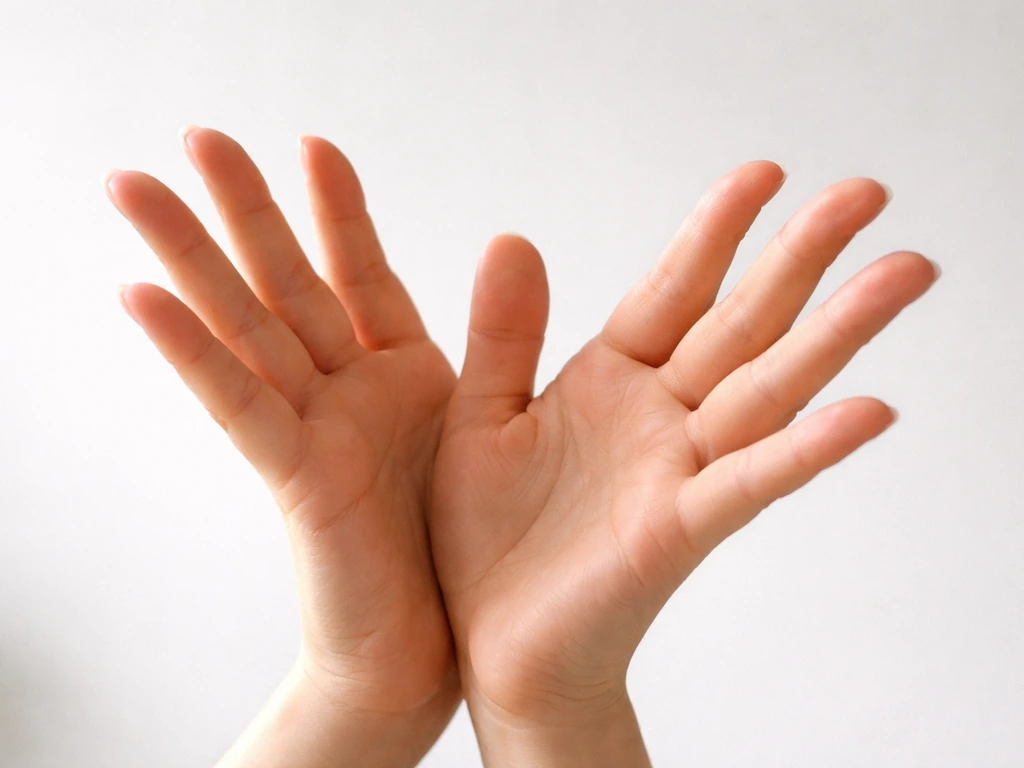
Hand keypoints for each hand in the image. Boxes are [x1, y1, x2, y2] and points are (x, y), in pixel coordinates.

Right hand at [107, 128, 458, 766]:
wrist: (434, 646)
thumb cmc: (459, 544)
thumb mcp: (484, 421)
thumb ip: (497, 340)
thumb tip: (516, 245)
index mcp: (401, 376)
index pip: (361, 274)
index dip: (337, 211)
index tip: (315, 144)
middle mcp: (348, 394)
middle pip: (286, 285)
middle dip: (244, 211)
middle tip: (199, 135)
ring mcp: (316, 432)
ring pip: (245, 329)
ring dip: (189, 258)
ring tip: (136, 184)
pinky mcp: (297, 482)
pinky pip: (239, 408)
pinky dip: (192, 355)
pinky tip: (143, 295)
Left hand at [430, 162, 937, 764]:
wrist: (489, 641)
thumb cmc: (486, 535)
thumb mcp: (481, 415)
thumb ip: (505, 335)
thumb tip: (511, 238)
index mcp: (610, 380)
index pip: (674, 290)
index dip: (716, 232)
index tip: (763, 172)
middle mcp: (658, 416)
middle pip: (742, 324)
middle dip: (800, 259)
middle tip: (867, 192)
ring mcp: (677, 471)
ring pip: (767, 388)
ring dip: (835, 333)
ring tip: (902, 272)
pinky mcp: (678, 531)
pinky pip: (750, 482)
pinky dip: (807, 449)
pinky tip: (867, 410)